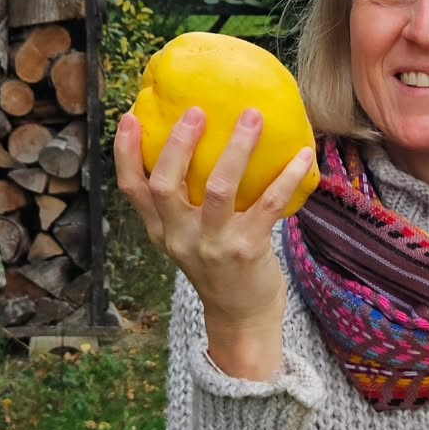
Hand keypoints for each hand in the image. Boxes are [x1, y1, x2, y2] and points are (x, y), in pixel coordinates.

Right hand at [113, 106, 313, 379]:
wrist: (242, 319)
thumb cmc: (219, 266)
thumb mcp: (189, 238)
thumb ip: (186, 203)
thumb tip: (204, 140)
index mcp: (161, 231)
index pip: (133, 189)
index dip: (125, 152)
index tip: (129, 116)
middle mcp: (180, 238)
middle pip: (165, 185)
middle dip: (178, 144)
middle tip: (196, 111)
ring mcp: (212, 245)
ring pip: (218, 189)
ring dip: (237, 149)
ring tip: (252, 117)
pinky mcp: (247, 251)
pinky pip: (268, 205)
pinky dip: (286, 177)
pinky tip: (303, 155)